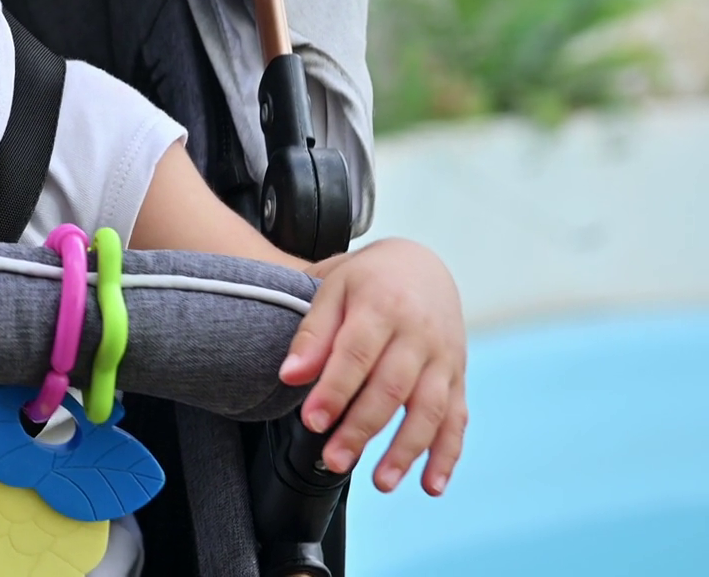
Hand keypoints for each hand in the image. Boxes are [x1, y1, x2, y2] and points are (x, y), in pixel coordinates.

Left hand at [278, 238, 466, 495]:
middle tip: (335, 460)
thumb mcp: (333, 288)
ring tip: (381, 482)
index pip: (357, 354)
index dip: (335, 390)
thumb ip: (312, 333)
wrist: (421, 264)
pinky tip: (432, 485)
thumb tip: (291, 376)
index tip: (312, 421)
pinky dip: (447, 454)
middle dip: (363, 428)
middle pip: (392, 387)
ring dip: (407, 450)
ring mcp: (444, 357)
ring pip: (430, 409)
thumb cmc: (367, 280)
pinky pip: (457, 419)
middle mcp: (420, 333)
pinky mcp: (458, 376)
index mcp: (383, 305)